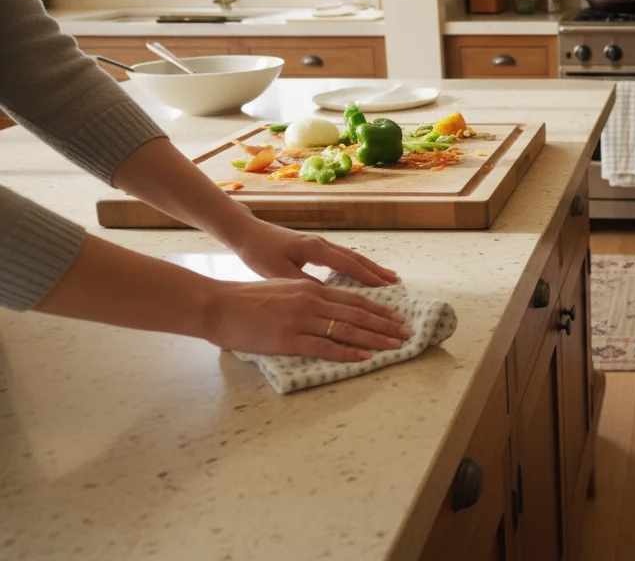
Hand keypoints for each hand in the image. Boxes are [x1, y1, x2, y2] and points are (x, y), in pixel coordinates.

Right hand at [204, 278, 412, 361]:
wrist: (217, 306)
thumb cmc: (246, 300)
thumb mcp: (282, 289)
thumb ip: (306, 296)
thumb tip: (326, 306)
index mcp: (310, 288)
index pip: (354, 299)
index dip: (379, 309)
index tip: (397, 317)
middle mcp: (311, 300)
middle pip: (358, 313)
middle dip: (386, 324)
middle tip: (407, 333)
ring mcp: (301, 320)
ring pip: (348, 329)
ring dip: (376, 338)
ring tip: (395, 346)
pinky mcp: (288, 339)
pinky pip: (325, 346)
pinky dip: (348, 352)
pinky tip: (365, 357)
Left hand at [222, 217, 397, 287]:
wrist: (245, 232)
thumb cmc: (259, 252)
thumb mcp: (278, 272)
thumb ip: (303, 284)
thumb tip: (328, 296)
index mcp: (315, 249)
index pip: (349, 265)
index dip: (368, 277)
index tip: (386, 287)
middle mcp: (322, 244)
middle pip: (356, 258)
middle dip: (376, 270)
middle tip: (396, 282)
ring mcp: (319, 244)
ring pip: (351, 256)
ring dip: (370, 267)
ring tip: (387, 276)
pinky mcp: (314, 246)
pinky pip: (342, 257)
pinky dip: (357, 265)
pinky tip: (362, 271)